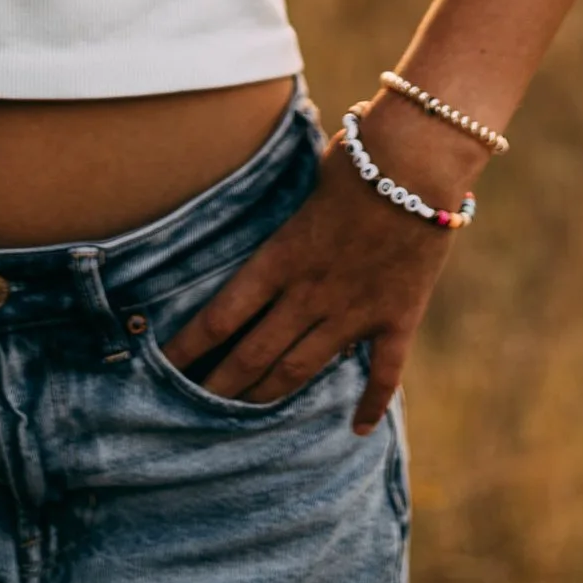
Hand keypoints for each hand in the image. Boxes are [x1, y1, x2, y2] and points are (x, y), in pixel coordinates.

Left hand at [162, 109, 477, 434]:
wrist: (421, 160)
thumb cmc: (359, 154)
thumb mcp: (307, 177)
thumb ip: (290, 204)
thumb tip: (274, 185)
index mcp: (281, 257)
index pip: (220, 315)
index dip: (187, 348)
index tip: (162, 368)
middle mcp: (310, 293)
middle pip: (253, 355)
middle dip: (220, 388)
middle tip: (193, 412)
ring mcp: (354, 310)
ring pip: (300, 370)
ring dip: (268, 397)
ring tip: (243, 421)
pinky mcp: (396, 317)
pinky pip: (382, 374)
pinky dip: (370, 404)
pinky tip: (357, 429)